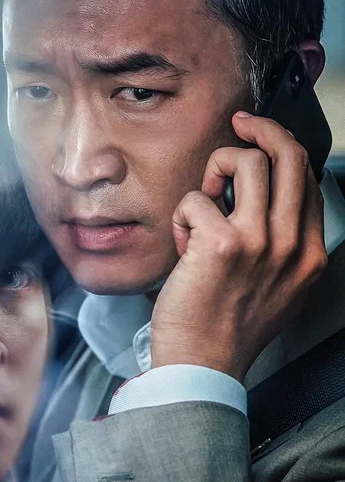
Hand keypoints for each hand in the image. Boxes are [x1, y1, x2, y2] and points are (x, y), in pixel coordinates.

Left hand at [150, 111, 326, 382]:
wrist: (202, 363)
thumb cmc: (227, 324)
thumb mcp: (276, 286)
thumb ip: (278, 244)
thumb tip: (260, 197)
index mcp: (308, 252)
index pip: (307, 178)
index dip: (281, 149)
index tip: (257, 138)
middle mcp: (291, 244)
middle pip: (290, 156)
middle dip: (261, 129)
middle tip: (239, 124)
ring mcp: (260, 242)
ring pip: (248, 161)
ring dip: (215, 170)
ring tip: (200, 205)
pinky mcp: (222, 244)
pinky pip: (196, 199)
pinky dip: (181, 215)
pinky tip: (182, 245)